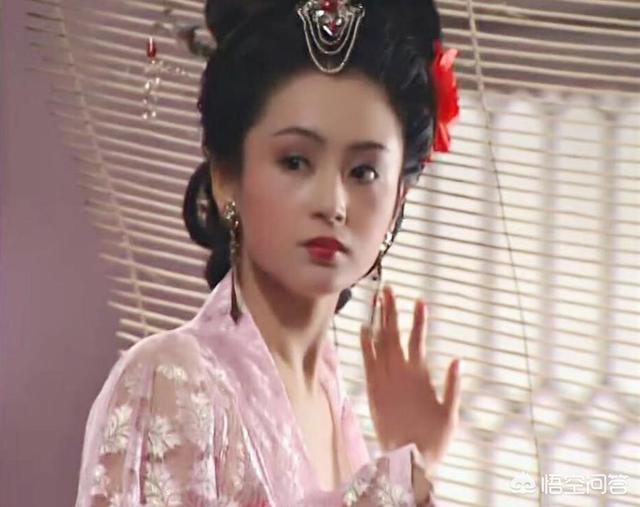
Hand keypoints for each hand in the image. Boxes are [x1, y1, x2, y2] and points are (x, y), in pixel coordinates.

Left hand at [360, 284, 461, 472]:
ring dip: (377, 321)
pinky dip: (365, 344)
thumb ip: (453, 387)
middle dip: (391, 310)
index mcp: (418, 377)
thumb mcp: (450, 415)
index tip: (420, 300)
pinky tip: (363, 328)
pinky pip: (366, 362)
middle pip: (393, 335)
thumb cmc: (433, 439)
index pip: (418, 341)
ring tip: (376, 300)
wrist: (405, 460)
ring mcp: (383, 381)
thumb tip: (458, 359)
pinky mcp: (372, 390)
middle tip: (388, 288)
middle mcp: (398, 374)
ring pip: (378, 344)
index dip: (419, 320)